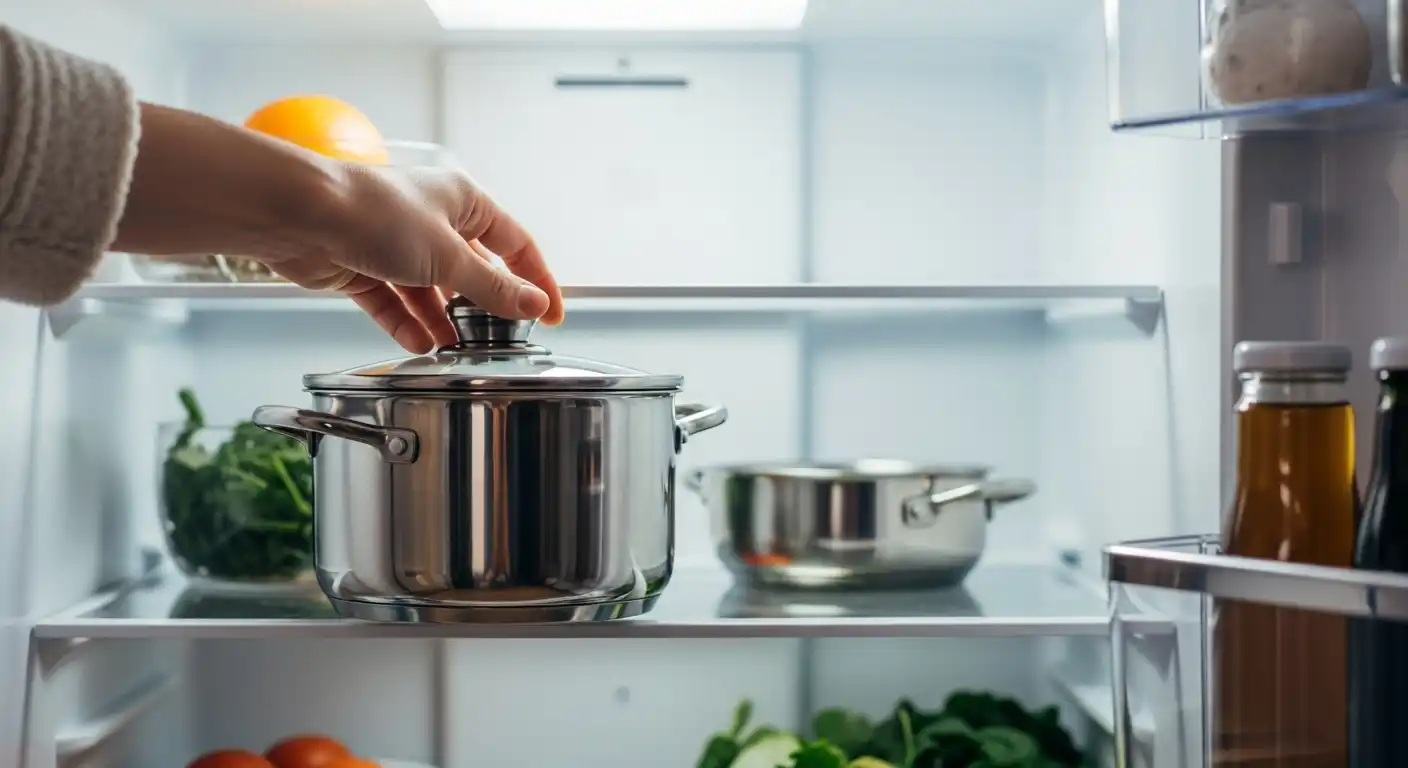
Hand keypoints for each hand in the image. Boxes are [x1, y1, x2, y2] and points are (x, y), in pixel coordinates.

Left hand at [262, 164, 564, 352]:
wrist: (300, 214)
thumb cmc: (373, 212)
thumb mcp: (449, 257)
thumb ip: (493, 288)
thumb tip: (534, 303)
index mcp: (463, 200)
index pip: (516, 244)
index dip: (537, 280)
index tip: (551, 315)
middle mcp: (431, 218)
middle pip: (472, 269)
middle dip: (482, 306)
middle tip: (497, 337)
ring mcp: (395, 243)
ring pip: (431, 290)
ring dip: (443, 321)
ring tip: (455, 349)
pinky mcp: (362, 265)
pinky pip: (394, 301)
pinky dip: (406, 323)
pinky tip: (419, 345)